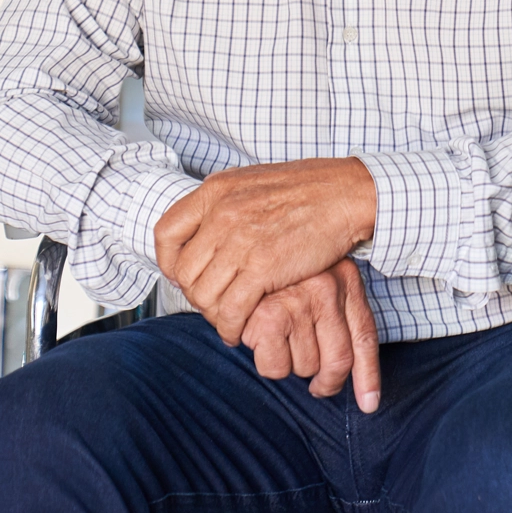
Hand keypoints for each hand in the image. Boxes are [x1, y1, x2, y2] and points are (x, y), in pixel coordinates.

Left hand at [155, 158, 376, 346]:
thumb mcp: (253, 182)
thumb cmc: (307, 188)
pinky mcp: (263, 268)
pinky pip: (231, 310)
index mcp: (216, 190)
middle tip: (214, 302)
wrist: (346, 193)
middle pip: (184, 272)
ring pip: (204, 295)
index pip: (166, 233)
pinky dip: (231, 327)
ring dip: (214, 314)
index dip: (169, 262)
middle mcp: (222, 214)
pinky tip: (240, 330)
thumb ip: (224, 205)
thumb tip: (203, 232)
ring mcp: (241, 241)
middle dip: (196, 294)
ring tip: (229, 318)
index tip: (184, 274)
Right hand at [241, 259, 381, 412]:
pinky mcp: (269, 316)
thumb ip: (341, 320)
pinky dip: (267, 363)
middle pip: (337, 362)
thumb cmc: (283, 272)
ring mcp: (299, 302)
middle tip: (311, 377)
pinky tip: (260, 339)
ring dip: (290, 365)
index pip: (365, 338)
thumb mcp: (323, 280)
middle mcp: (327, 290)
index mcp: (346, 280)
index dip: (368, 377)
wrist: (243, 241)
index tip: (368, 404)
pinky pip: (275, 367)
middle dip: (324, 380)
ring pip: (304, 367)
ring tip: (278, 338)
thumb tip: (367, 397)